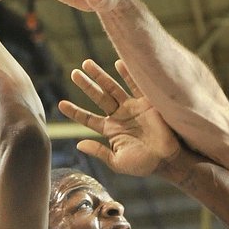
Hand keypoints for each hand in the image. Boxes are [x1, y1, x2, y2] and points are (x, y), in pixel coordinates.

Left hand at [59, 59, 180, 176]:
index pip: (88, 119)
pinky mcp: (147, 103)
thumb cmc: (143, 165)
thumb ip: (99, 152)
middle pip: (99, 97)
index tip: (61, 104)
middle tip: (74, 74)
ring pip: (113, 88)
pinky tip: (118, 63)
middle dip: (86, 85)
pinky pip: (136, 85)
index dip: (75, 112)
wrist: (167, 160)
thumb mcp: (117, 162)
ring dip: (100, 76)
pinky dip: (127, 74)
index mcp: (111, 130)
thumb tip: (78, 144)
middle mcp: (119, 116)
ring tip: (87, 64)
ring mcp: (132, 108)